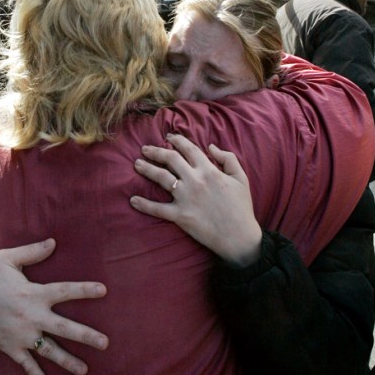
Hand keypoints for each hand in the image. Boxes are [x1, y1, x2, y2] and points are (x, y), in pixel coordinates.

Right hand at [0, 238, 107, 374]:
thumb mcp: (8, 258)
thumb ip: (32, 252)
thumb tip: (53, 242)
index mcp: (34, 292)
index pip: (66, 291)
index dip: (85, 290)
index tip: (103, 291)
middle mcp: (31, 316)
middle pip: (65, 327)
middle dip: (86, 336)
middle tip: (105, 343)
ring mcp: (20, 334)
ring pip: (49, 350)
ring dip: (68, 361)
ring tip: (85, 370)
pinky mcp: (8, 346)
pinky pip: (24, 362)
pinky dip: (34, 372)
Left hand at [130, 134, 261, 266]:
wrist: (239, 238)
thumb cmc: (241, 208)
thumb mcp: (241, 178)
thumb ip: (228, 158)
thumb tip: (210, 146)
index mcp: (209, 170)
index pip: (189, 148)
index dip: (177, 140)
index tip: (168, 137)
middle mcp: (195, 180)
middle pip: (170, 159)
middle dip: (156, 151)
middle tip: (145, 149)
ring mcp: (186, 198)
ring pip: (161, 178)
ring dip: (147, 169)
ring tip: (136, 164)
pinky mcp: (180, 216)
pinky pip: (158, 209)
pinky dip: (144, 205)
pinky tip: (132, 200)